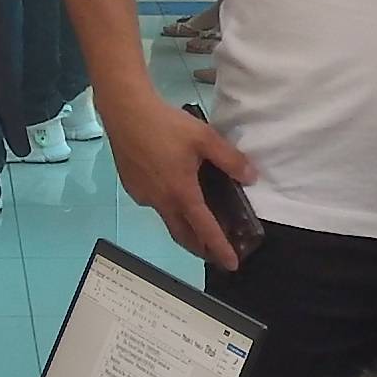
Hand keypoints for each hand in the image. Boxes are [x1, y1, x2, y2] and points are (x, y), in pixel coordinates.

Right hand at [102, 94, 256, 271]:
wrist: (125, 112)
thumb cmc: (167, 125)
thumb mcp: (206, 138)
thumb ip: (230, 160)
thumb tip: (251, 178)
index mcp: (181, 193)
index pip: (204, 229)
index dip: (219, 248)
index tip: (231, 264)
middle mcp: (160, 201)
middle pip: (182, 234)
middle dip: (200, 248)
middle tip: (215, 254)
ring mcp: (143, 195)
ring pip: (167, 219)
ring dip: (184, 228)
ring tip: (198, 224)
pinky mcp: (131, 186)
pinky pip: (154, 203)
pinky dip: (169, 207)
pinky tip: (175, 193)